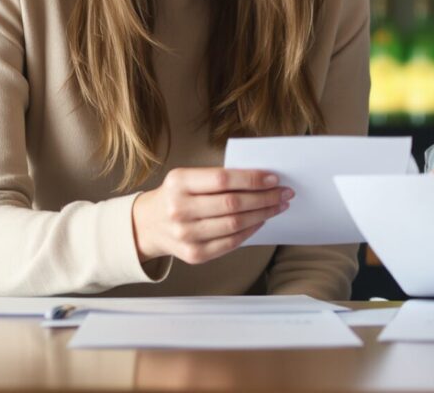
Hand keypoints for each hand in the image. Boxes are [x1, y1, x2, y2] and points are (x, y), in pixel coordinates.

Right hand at [130, 168, 291, 266]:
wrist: (148, 225)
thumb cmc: (176, 196)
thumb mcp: (187, 178)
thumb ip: (218, 178)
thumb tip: (262, 179)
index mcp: (178, 183)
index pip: (223, 180)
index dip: (252, 179)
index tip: (274, 178)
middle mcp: (179, 209)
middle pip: (233, 204)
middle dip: (265, 198)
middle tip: (284, 193)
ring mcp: (186, 235)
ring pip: (235, 224)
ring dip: (263, 214)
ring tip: (277, 206)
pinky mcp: (194, 254)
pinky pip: (231, 243)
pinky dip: (250, 231)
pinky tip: (261, 221)